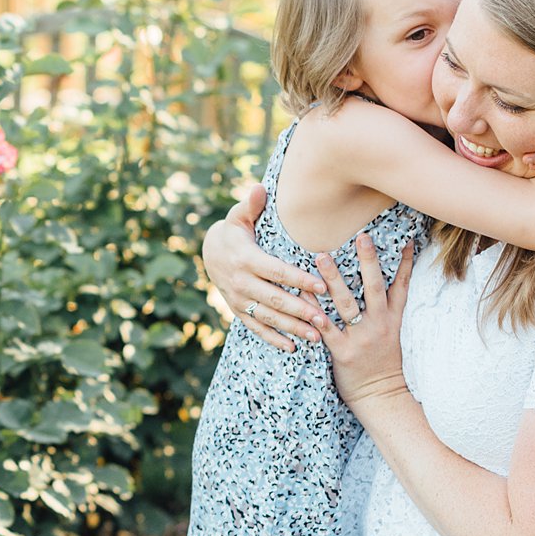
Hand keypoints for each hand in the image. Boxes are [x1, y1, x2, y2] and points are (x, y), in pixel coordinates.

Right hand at [202, 184, 325, 352]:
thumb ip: (251, 205)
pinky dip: (274, 338)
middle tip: (325, 318)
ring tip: (316, 336)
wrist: (209, 252)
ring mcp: (238, 299)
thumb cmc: (234, 230)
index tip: (322, 285)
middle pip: (274, 299)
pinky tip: (293, 347)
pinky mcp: (237, 310)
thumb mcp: (238, 216)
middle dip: (300, 310)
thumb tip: (259, 188)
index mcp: (245, 259)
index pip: (276, 271)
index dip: (298, 279)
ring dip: (292, 328)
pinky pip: (256, 327)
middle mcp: (240, 282)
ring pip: (268, 317)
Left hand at [309, 234, 414, 410]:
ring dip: (334, 280)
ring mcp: (361, 337)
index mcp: (393, 318)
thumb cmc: (384, 362)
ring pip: (347, 303)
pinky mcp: (343, 351)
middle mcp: (379, 324)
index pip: (401, 284)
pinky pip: (327, 329)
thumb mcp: (395, 333)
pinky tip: (304, 298)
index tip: (405, 237)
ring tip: (321, 257)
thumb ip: (390, 309)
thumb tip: (388, 285)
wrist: (382, 396)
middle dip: (368, 261)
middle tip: (361, 236)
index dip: (404, 261)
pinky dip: (316, 313)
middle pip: (375, 287)